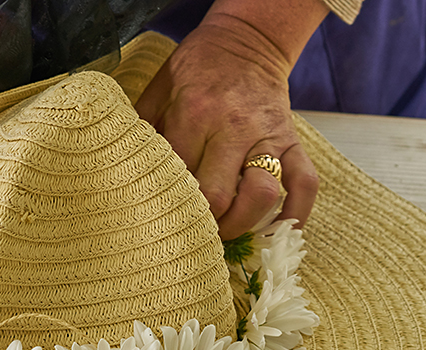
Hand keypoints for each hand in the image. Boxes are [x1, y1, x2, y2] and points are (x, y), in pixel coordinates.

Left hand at [136, 0, 327, 239]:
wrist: (245, 41)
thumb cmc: (194, 71)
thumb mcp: (157, 91)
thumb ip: (141, 133)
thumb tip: (120, 176)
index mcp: (193, 115)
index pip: (178, 178)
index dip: (168, 206)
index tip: (162, 221)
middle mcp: (232, 127)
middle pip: (218, 195)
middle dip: (205, 224)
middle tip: (195, 232)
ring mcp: (267, 136)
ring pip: (263, 194)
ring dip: (244, 223)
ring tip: (228, 231)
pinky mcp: (293, 140)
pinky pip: (305, 184)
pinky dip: (295, 214)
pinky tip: (278, 233)